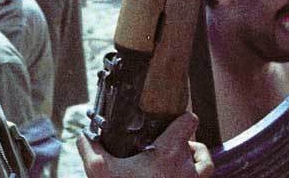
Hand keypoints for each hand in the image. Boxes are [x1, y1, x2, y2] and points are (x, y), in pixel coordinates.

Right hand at [75, 112, 212, 177]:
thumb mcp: (101, 172)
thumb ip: (92, 151)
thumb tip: (83, 137)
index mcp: (170, 152)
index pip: (189, 120)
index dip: (181, 117)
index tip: (170, 121)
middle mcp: (187, 166)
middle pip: (194, 142)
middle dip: (181, 143)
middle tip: (163, 148)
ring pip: (204, 163)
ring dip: (195, 159)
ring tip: (178, 162)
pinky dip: (195, 176)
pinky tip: (177, 177)